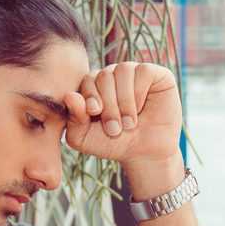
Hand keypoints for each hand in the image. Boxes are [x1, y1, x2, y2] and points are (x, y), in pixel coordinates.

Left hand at [63, 62, 182, 163]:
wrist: (145, 155)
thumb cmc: (115, 144)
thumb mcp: (85, 137)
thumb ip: (74, 118)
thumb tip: (69, 96)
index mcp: (95, 85)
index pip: (88, 79)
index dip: (90, 95)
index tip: (95, 113)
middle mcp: (114, 75)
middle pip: (104, 75)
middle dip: (108, 105)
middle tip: (114, 129)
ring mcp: (134, 72)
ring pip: (123, 70)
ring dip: (124, 101)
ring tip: (129, 124)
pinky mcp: (155, 73)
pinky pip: (143, 71)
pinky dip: (140, 92)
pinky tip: (142, 109)